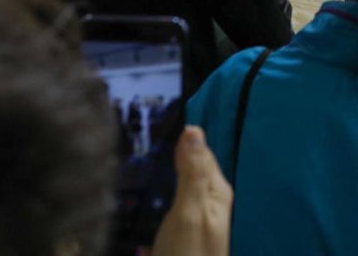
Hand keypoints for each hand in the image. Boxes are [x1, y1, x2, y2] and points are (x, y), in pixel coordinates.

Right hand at [150, 126, 232, 255]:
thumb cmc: (188, 253)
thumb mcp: (189, 210)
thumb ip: (192, 172)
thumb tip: (193, 128)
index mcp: (216, 189)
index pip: (201, 151)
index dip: (183, 137)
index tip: (157, 116)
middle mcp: (208, 199)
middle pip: (190, 166)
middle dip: (172, 151)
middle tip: (143, 131)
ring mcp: (193, 216)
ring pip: (179, 183)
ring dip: (164, 170)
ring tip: (141, 155)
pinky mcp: (180, 231)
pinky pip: (171, 201)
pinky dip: (160, 191)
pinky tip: (146, 189)